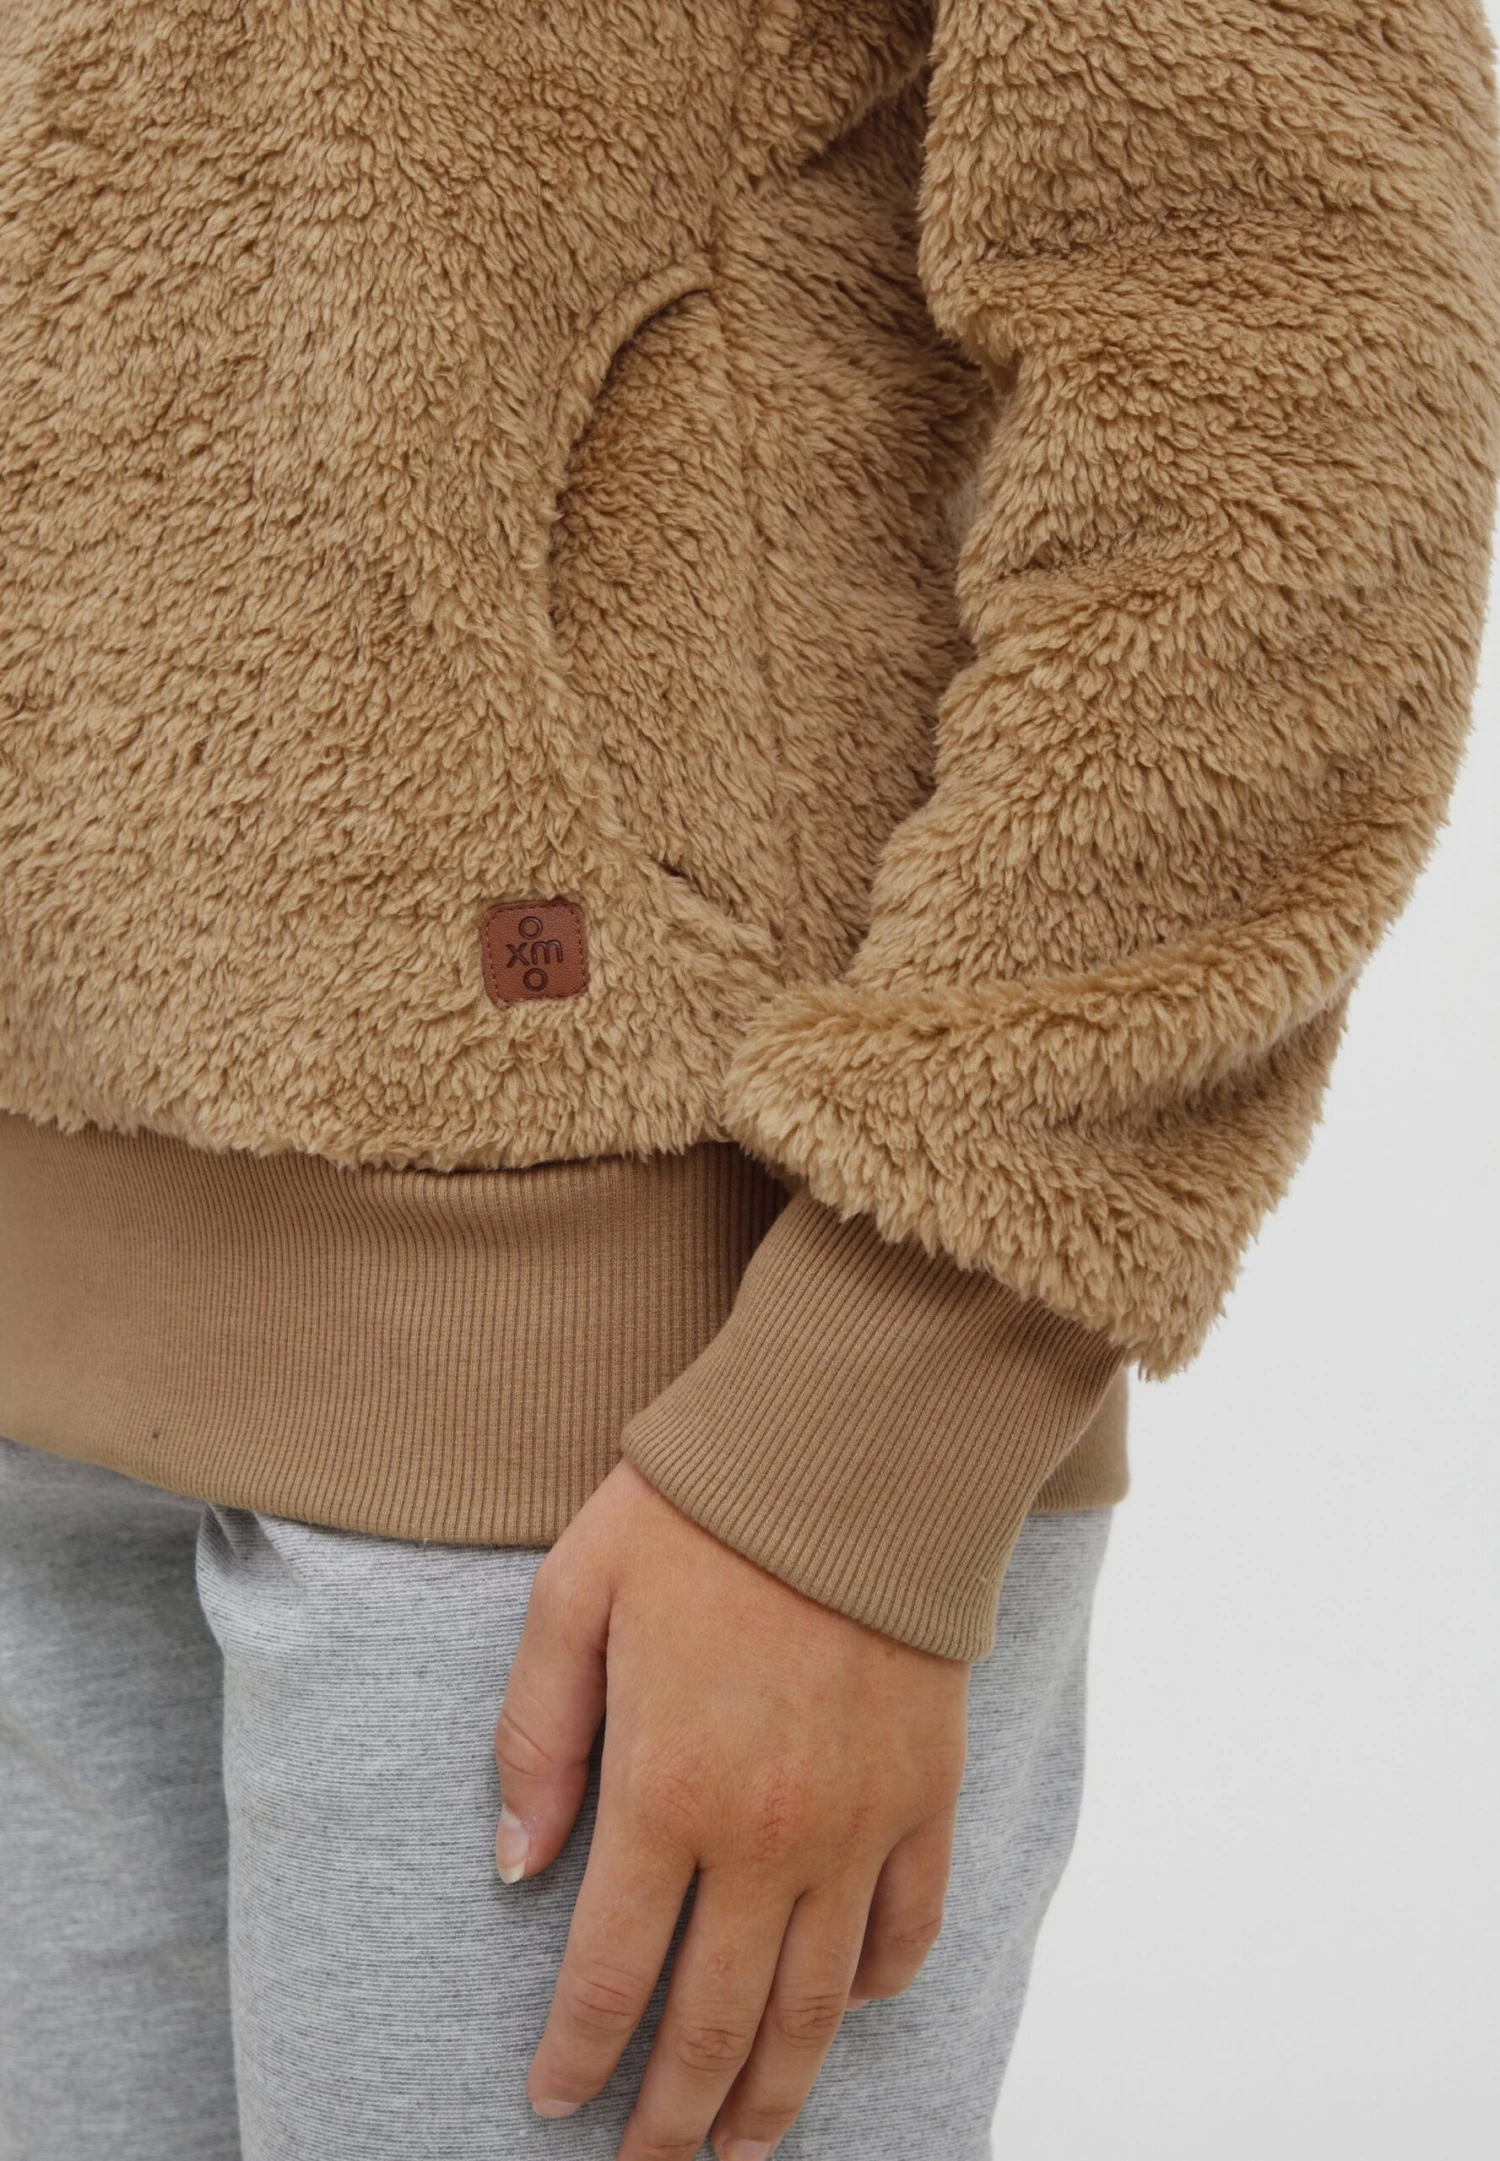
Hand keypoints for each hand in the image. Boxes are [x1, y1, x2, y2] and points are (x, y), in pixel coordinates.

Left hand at [494, 1459, 969, 2159]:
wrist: (849, 1455)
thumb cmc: (697, 1516)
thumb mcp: (571, 1600)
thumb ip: (535, 1741)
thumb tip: (513, 1867)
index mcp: (664, 1793)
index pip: (611, 1976)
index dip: (579, 2059)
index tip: (557, 2105)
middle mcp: (765, 1837)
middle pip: (714, 2022)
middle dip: (672, 2116)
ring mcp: (857, 1826)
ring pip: (816, 2005)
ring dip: (776, 2092)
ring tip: (743, 2147)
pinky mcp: (924, 1795)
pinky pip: (908, 1927)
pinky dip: (876, 1986)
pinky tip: (847, 2009)